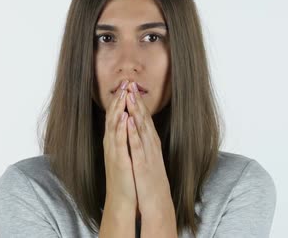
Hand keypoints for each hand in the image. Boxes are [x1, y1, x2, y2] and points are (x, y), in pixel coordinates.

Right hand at [102, 80, 136, 210]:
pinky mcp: (119, 160)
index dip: (120, 99)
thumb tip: (127, 123)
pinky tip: (125, 118)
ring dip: (119, 109)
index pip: (116, 115)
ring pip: (115, 125)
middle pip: (113, 116)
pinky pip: (120, 141)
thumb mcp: (124, 153)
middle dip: (119, 98)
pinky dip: (122, 129)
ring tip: (123, 93)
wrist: (122, 198)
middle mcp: (112, 143)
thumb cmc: (125, 176)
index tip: (126, 84)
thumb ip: (123, 138)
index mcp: (114, 141)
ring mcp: (114, 151)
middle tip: (124, 82)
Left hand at [125, 82, 174, 220]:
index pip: (145, 119)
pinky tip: (129, 120)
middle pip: (144, 119)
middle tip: (130, 83)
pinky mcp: (142, 163)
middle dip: (137, 101)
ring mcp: (148, 154)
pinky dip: (133, 132)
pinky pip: (137, 145)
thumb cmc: (151, 182)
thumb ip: (146, 145)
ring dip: (136, 111)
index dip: (138, 103)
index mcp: (151, 144)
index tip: (132, 88)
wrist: (157, 203)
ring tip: (130, 95)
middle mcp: (151, 146)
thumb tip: (141, 133)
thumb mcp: (149, 159)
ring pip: (141, 128)